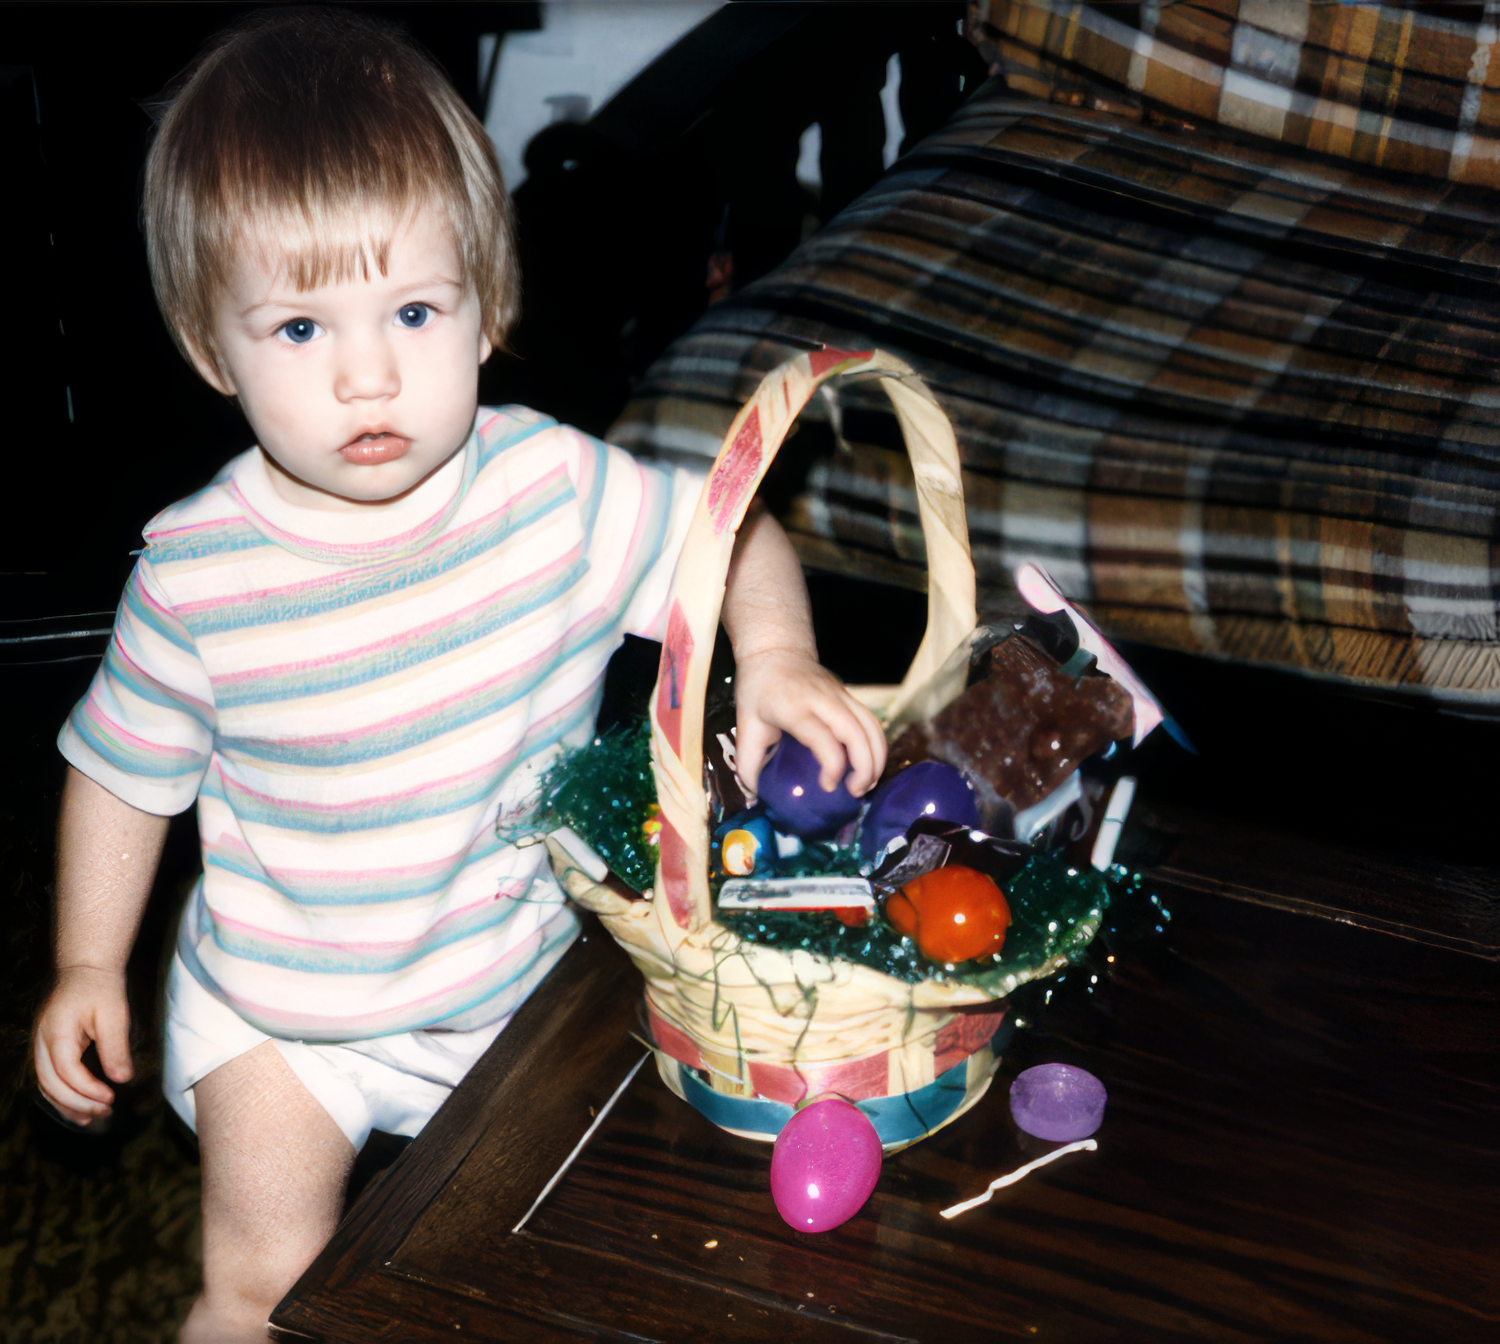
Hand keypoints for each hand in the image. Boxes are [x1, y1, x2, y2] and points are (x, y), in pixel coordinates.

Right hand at [33, 966, 133, 1125]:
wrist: (85, 968)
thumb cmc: (101, 987)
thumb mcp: (114, 1014)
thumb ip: (115, 1047)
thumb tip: (122, 1079)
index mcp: (56, 1031)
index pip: (66, 1070)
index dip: (87, 1089)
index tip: (111, 1098)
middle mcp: (41, 1040)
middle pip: (50, 1083)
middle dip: (76, 1103)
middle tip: (105, 1112)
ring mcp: (40, 1044)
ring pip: (45, 1085)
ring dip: (66, 1105)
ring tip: (91, 1119)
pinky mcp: (47, 1048)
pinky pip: (49, 1078)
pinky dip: (62, 1095)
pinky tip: (79, 1107)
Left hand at [732, 648, 887, 796]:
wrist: (776, 650)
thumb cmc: (758, 688)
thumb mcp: (745, 724)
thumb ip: (748, 762)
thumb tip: (754, 795)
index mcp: (793, 707)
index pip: (822, 738)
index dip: (832, 766)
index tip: (828, 786)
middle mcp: (821, 698)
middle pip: (856, 732)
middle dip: (864, 766)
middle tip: (857, 792)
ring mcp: (839, 694)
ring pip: (871, 725)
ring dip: (877, 758)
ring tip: (869, 784)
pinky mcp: (849, 696)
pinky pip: (871, 722)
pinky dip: (877, 746)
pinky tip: (871, 766)